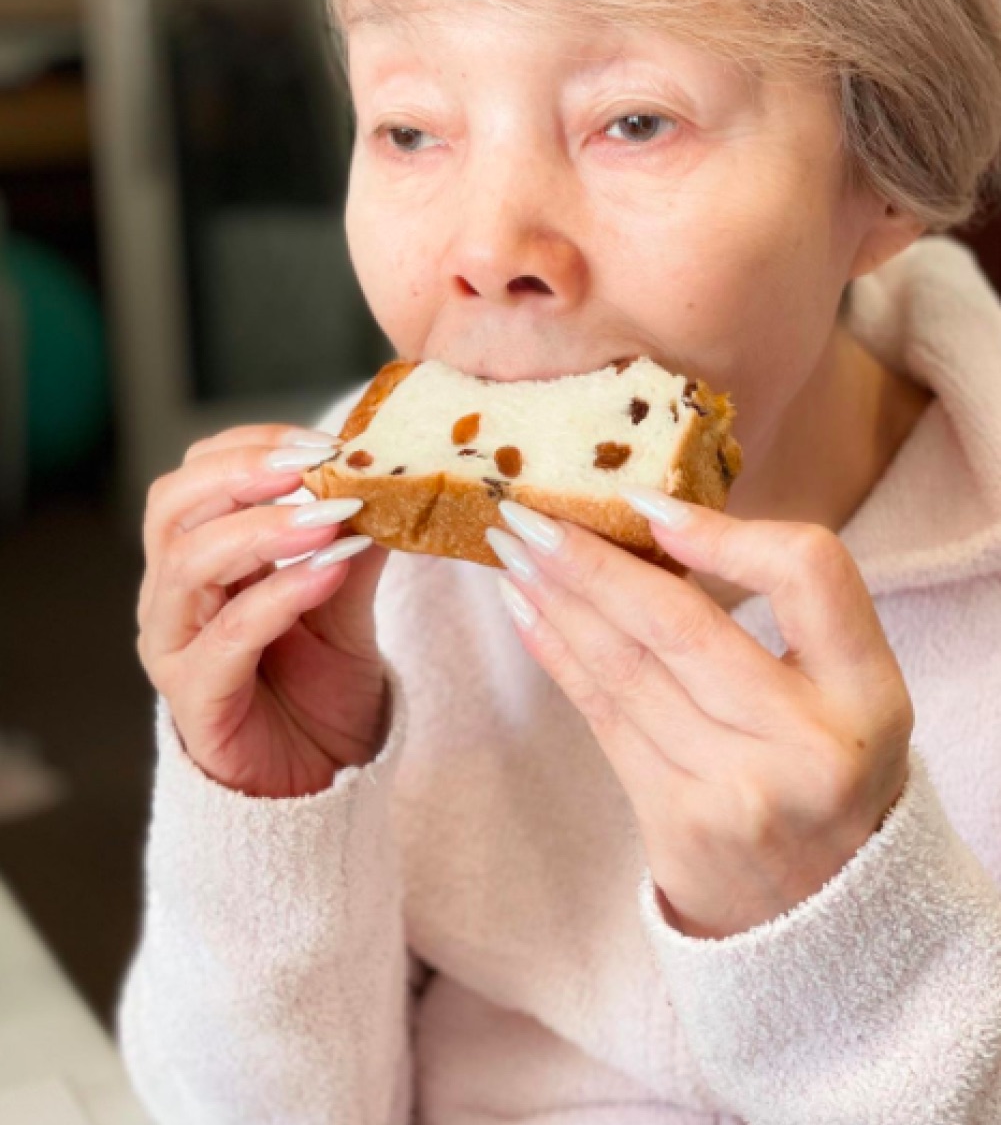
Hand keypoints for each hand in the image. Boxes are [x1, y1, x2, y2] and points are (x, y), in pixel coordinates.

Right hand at [137, 424, 390, 798]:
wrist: (318, 783)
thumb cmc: (319, 689)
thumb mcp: (345, 600)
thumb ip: (355, 542)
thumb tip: (391, 477)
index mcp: (203, 558)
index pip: (200, 475)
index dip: (253, 446)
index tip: (324, 439)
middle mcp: (174, 595)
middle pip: (173, 505)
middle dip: (243, 473)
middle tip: (313, 463)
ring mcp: (175, 646)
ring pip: (188, 564)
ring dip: (264, 529)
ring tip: (329, 517)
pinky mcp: (195, 699)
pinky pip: (226, 636)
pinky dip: (279, 594)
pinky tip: (328, 572)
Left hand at [486, 490, 913, 939]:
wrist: (826, 915)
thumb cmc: (826, 769)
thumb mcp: (848, 690)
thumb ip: (785, 613)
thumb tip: (653, 523)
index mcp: (868, 692)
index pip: (808, 573)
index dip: (725, 531)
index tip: (647, 503)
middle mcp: (810, 742)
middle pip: (682, 624)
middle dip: (592, 560)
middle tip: (527, 513)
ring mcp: (739, 790)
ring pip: (627, 669)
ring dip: (557, 599)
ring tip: (512, 550)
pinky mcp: (678, 823)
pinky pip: (603, 719)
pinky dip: (559, 655)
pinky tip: (525, 610)